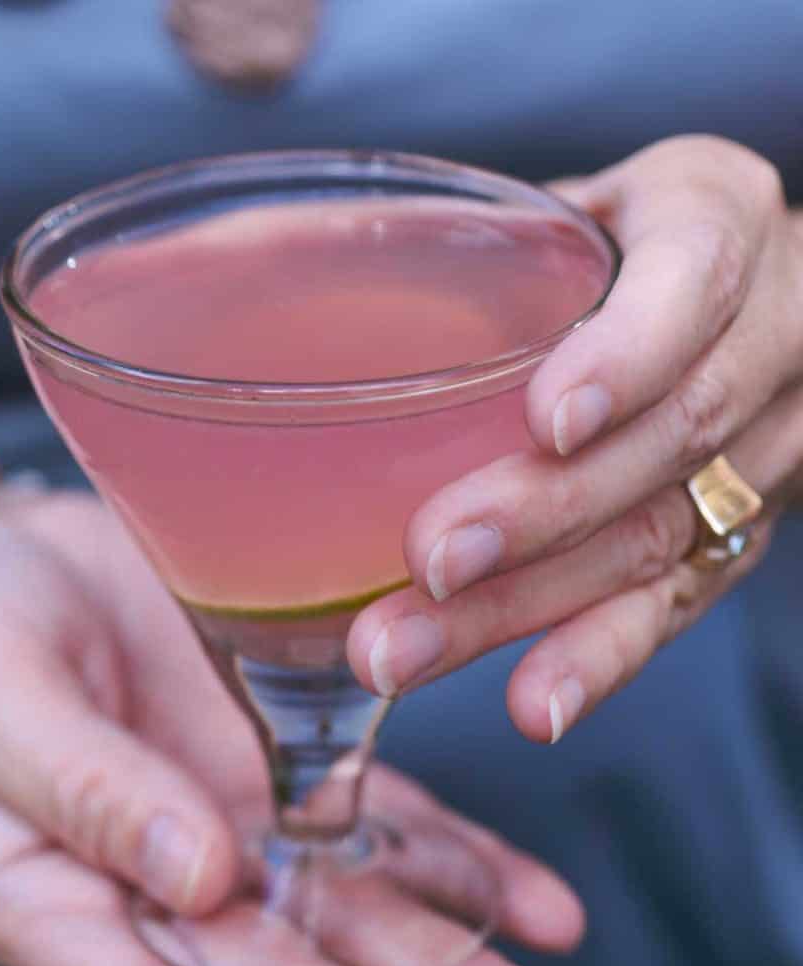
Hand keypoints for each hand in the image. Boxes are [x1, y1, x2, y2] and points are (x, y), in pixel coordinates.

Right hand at [0, 494, 581, 965]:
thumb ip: (80, 788)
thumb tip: (192, 882)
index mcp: (49, 889)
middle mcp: (150, 874)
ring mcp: (222, 815)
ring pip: (341, 902)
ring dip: (444, 951)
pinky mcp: (270, 753)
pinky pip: (368, 814)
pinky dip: (448, 856)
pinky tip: (530, 900)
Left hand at [349, 135, 802, 741]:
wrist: (743, 304)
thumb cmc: (610, 247)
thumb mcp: (559, 213)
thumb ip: (460, 237)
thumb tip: (260, 249)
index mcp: (713, 220)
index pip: (692, 278)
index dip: (627, 354)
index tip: (547, 421)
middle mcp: (763, 337)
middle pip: (667, 435)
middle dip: (543, 509)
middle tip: (429, 559)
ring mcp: (758, 450)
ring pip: (653, 537)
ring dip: (530, 603)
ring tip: (408, 651)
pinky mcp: (733, 534)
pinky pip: (672, 604)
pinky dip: (596, 657)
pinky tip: (529, 705)